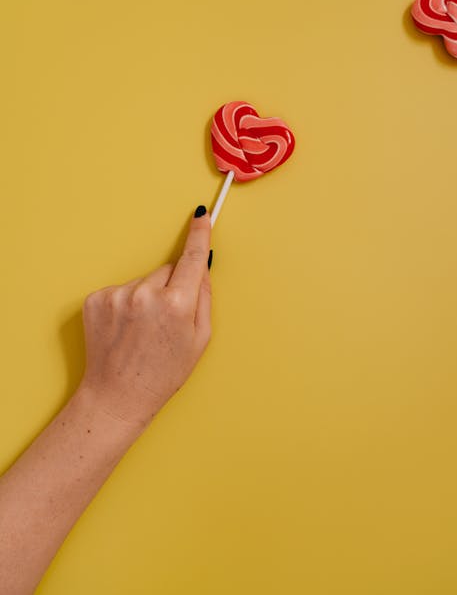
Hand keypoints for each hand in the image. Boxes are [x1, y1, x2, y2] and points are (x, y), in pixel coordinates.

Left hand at [80, 206, 211, 427]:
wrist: (117, 396)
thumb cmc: (163, 373)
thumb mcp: (200, 339)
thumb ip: (204, 297)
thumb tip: (201, 266)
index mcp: (176, 304)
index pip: (191, 258)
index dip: (199, 235)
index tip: (201, 216)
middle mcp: (145, 294)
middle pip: (167, 271)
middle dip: (171, 287)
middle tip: (166, 320)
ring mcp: (117, 295)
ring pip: (143, 280)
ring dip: (146, 296)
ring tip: (141, 329)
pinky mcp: (96, 299)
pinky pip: (121, 289)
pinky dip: (125, 303)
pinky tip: (124, 328)